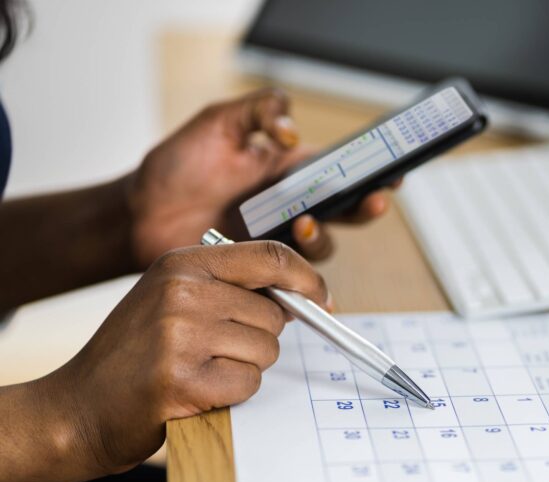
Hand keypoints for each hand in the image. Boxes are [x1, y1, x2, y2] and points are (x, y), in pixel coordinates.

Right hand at [39, 241, 327, 475]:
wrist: (76, 408)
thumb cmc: (133, 355)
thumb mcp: (172, 299)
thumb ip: (230, 289)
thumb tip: (298, 298)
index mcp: (181, 263)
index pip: (270, 256)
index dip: (306, 278)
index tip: (322, 298)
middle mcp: (181, 291)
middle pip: (273, 314)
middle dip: (259, 339)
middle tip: (217, 353)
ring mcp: (180, 335)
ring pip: (266, 351)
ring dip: (244, 369)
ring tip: (200, 371)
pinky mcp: (182, 380)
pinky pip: (248, 384)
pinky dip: (231, 395)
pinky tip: (195, 393)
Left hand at [127, 88, 391, 266]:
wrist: (139, 216)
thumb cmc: (175, 167)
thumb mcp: (217, 123)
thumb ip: (258, 110)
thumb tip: (292, 130)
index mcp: (286, 170)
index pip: (338, 171)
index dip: (368, 172)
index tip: (391, 171)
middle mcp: (288, 207)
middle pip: (342, 211)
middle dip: (363, 206)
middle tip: (370, 200)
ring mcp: (275, 241)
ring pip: (321, 246)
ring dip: (322, 236)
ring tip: (302, 224)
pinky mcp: (259, 270)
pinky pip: (291, 280)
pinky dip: (303, 285)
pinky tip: (303, 283)